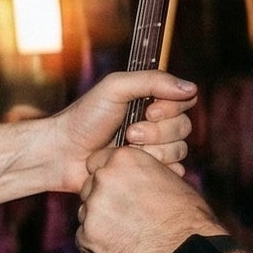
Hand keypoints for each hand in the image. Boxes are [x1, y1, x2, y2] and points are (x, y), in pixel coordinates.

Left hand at [41, 71, 195, 191]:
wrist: (61, 154)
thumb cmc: (83, 118)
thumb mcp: (114, 88)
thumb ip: (151, 81)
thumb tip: (190, 87)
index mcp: (151, 101)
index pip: (185, 101)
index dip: (170, 108)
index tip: (147, 111)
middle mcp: (156, 124)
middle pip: (183, 127)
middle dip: (156, 131)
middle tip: (128, 133)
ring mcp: (152, 149)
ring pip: (179, 150)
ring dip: (152, 150)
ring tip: (124, 149)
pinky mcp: (147, 171)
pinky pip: (172, 171)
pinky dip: (157, 169)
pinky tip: (136, 167)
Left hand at [78, 146, 224, 252]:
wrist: (188, 248)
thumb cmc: (185, 214)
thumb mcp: (166, 177)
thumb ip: (138, 173)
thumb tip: (129, 176)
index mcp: (123, 159)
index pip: (96, 162)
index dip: (106, 177)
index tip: (115, 188)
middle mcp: (104, 177)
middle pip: (89, 188)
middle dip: (101, 200)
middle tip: (124, 214)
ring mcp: (93, 206)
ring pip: (85, 212)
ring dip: (98, 221)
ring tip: (126, 231)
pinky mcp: (88, 233)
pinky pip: (83, 237)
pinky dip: (95, 242)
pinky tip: (117, 245)